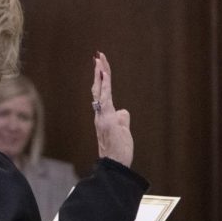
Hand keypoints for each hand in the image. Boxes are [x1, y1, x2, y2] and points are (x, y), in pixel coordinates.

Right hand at [92, 52, 132, 166]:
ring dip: (101, 74)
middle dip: (99, 71)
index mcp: (104, 115)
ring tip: (100, 60)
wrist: (114, 164)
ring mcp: (103, 116)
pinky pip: (105, 99)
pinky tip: (105, 75)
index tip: (101, 65)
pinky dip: (104, 86)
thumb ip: (122, 119)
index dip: (101, 79)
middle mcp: (100, 114)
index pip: (102, 93)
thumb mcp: (123, 131)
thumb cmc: (119, 150)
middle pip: (98, 88)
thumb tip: (123, 111)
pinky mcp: (107, 120)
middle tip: (98, 56)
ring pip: (101, 91)